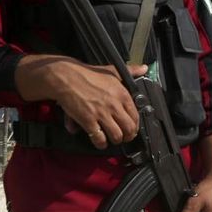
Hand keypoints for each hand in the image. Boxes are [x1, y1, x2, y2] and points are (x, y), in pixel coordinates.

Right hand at [16, 55, 142, 148]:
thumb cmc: (88, 74)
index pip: (136, 116)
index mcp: (122, 94)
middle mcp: (114, 105)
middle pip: (129, 128)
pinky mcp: (88, 120)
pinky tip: (101, 143)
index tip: (133, 129)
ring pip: (116, 135)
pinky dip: (101, 143)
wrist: (66, 77)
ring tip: (113, 140)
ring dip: (116, 141)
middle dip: (128, 136)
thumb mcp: (113, 70)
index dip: (135, 126)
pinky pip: (99, 138)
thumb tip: (144, 68)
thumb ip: (131, 70)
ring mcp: (101, 114)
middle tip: (125, 138)